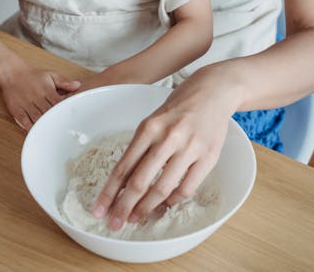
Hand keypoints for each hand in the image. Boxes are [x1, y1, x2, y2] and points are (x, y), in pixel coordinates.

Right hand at [0, 64, 80, 129]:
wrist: (12, 73)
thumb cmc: (33, 76)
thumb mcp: (51, 75)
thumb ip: (64, 82)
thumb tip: (78, 85)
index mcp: (46, 89)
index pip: (58, 103)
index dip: (64, 112)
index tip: (71, 120)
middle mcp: (37, 97)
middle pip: (48, 112)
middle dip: (56, 121)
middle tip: (64, 132)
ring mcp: (26, 104)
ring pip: (37, 118)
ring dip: (44, 126)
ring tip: (52, 135)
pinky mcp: (17, 110)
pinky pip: (24, 121)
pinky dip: (30, 128)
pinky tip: (36, 133)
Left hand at [92, 66, 235, 229]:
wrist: (214, 90)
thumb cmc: (180, 106)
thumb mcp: (154, 119)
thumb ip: (142, 146)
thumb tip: (126, 180)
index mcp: (149, 127)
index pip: (123, 167)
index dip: (110, 192)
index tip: (100, 209)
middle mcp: (167, 137)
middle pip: (140, 181)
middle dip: (123, 206)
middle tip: (114, 223)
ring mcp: (189, 148)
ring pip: (162, 188)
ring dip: (146, 208)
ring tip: (136, 218)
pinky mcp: (208, 156)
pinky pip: (187, 188)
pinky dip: (173, 200)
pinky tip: (165, 204)